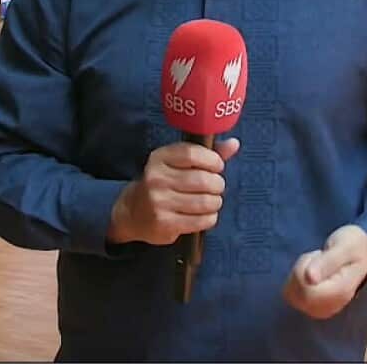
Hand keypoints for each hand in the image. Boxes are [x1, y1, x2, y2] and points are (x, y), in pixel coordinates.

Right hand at [108, 138, 240, 245]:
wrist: (132, 212)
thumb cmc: (162, 184)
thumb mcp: (177, 164)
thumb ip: (205, 154)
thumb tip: (234, 143)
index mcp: (159, 158)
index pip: (192, 153)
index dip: (212, 160)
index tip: (218, 166)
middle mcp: (156, 178)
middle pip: (202, 179)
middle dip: (217, 184)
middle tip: (216, 187)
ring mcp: (159, 202)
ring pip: (205, 202)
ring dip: (215, 202)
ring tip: (212, 201)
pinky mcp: (164, 223)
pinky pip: (201, 221)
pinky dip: (210, 218)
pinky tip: (205, 215)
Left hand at [283, 225, 366, 319]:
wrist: (363, 254)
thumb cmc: (353, 246)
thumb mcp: (343, 247)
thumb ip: (327, 262)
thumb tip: (309, 277)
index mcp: (340, 292)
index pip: (305, 289)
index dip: (303, 269)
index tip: (317, 254)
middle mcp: (330, 307)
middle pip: (296, 295)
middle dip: (300, 271)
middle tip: (317, 257)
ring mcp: (321, 311)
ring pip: (292, 295)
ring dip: (297, 276)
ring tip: (316, 265)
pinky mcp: (314, 309)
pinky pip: (293, 296)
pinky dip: (296, 283)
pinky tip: (311, 274)